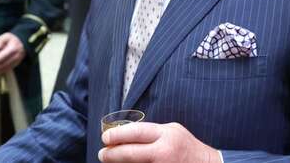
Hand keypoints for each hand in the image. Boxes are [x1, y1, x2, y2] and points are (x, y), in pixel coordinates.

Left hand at [0, 33, 24, 74]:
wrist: (22, 43)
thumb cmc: (12, 39)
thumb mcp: (6, 36)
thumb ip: (0, 40)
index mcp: (13, 48)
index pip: (1, 57)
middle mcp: (15, 56)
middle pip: (2, 65)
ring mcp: (16, 62)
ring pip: (4, 69)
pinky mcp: (15, 65)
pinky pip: (6, 70)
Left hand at [98, 122, 220, 162]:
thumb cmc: (187, 147)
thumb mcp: (172, 130)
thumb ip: (152, 132)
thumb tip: (126, 133)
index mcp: (166, 135)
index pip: (135, 133)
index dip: (117, 135)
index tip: (105, 138)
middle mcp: (164, 152)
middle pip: (130, 153)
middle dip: (112, 154)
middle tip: (102, 154)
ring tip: (111, 160)